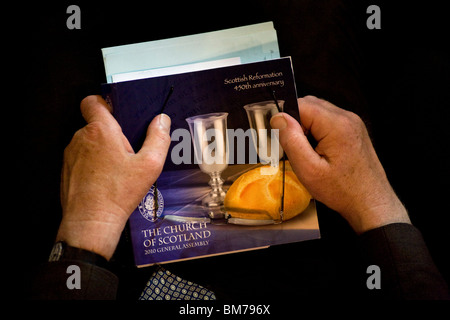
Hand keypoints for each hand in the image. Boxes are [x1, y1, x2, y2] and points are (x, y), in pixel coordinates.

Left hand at [57, 95, 170, 258]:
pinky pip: (81, 158)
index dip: (105, 103)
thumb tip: (161, 121)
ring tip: (118, 169)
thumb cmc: (118, 193)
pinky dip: (93, 164)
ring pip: (89, 142)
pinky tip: (106, 180)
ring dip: (102, 150)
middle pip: (96, 124)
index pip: (93, 101)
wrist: (91, 222)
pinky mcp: (66, 170)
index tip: (118, 113)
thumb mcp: (149, 165)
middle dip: (112, 133)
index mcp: (101, 131)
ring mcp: (71, 155)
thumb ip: (158, 138)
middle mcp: (81, 138)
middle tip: (128, 151)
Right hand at [270, 96, 409, 233]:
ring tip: (306, 151)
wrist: (371, 203)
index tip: (281, 137)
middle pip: (310, 104)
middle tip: (292, 146)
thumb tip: (279, 118)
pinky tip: (317, 150)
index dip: (287, 118)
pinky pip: (328, 120)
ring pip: (318, 111)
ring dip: (306, 126)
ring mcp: (353, 123)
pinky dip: (317, 130)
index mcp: (337, 125)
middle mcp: (347, 118)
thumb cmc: (342, 191)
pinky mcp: (354, 130)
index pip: (301, 104)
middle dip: (295, 122)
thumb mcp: (309, 170)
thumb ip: (292, 140)